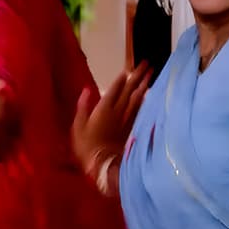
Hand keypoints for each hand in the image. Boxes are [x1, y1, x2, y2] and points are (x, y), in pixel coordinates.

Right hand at [72, 62, 149, 176]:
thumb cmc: (86, 145)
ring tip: (151, 74)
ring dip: (144, 85)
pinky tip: (147, 94)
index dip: (122, 78)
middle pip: (129, 91)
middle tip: (146, 64)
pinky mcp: (131, 127)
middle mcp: (117, 111)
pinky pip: (139, 110)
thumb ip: (83, 107)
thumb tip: (87, 90)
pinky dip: (144, 100)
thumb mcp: (78, 126)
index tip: (129, 67)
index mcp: (103, 109)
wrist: (103, 164)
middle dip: (137, 76)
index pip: (114, 89)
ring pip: (137, 98)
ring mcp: (126, 119)